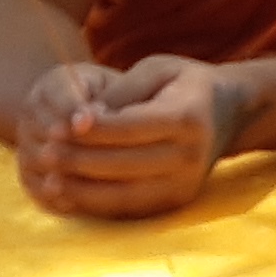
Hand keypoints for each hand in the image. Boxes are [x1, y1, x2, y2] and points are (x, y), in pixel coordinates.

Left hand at [13, 55, 247, 219]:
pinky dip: (98, 204)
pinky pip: (130, 208)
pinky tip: (71, 195)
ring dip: (83, 190)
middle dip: (81, 160)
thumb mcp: (158, 68)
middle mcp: (190, 156)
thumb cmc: (185, 84)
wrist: (229, 113)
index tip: (62, 125)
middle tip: (46, 153)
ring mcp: (186, 183)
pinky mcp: (177, 201)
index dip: (96, 129)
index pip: (133, 127)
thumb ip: (122, 88)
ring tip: (49, 180)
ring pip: (125, 194)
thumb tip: (85, 117)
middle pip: (126, 164)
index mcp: (188, 117)